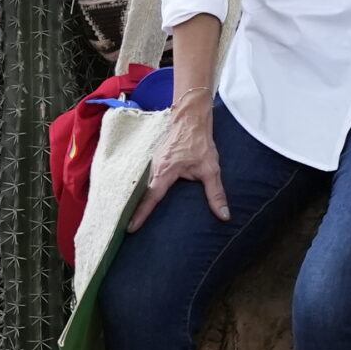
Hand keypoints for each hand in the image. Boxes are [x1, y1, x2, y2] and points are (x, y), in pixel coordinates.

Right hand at [136, 94, 225, 229]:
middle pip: (142, 194)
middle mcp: (154, 169)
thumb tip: (224, 215)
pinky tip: (143, 201)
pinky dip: (144, 191)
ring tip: (130, 219)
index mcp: (164, 172)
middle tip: (126, 229)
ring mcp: (152, 164)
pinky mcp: (155, 161)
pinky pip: (147, 180)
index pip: (151, 197)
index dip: (141, 214)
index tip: (130, 228)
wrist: (190, 120)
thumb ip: (216, 193)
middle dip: (134, 211)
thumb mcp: (211, 169)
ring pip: (143, 186)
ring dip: (138, 201)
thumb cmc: (200, 144)